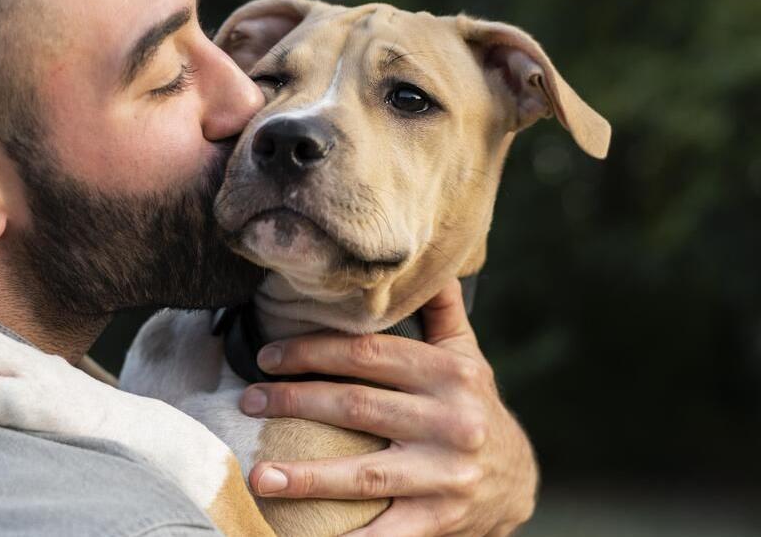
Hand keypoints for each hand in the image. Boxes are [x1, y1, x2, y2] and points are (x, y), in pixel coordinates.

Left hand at [238, 279, 537, 535]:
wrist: (519, 481)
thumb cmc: (474, 408)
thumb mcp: (468, 356)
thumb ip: (440, 309)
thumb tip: (421, 259)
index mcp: (452, 374)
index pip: (369, 354)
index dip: (312, 351)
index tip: (266, 356)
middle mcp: (452, 422)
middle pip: (356, 406)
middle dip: (294, 401)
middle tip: (248, 401)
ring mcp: (446, 475)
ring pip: (363, 472)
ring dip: (305, 475)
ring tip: (258, 475)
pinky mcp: (441, 520)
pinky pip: (385, 532)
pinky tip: (301, 534)